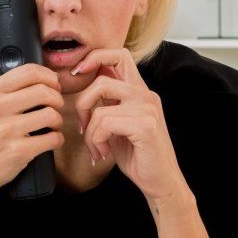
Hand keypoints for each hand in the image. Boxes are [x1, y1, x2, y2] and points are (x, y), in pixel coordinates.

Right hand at [0, 63, 64, 198]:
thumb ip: (6, 91)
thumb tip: (43, 78)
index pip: (29, 71)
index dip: (49, 77)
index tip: (53, 86)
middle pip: (44, 91)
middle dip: (57, 99)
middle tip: (55, 107)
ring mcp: (5, 130)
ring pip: (51, 114)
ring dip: (58, 120)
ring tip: (51, 126)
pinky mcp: (17, 151)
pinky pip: (52, 139)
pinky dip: (57, 140)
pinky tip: (49, 141)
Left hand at [72, 47, 189, 206]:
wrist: (160, 182)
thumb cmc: (139, 156)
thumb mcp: (118, 125)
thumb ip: (108, 104)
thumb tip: (87, 88)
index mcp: (139, 92)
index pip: (119, 56)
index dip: (94, 58)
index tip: (77, 73)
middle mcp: (145, 95)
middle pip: (102, 80)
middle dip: (83, 104)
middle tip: (84, 127)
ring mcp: (147, 109)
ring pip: (100, 108)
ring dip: (91, 132)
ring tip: (97, 148)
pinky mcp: (145, 125)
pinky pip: (105, 124)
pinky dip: (98, 141)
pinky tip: (104, 153)